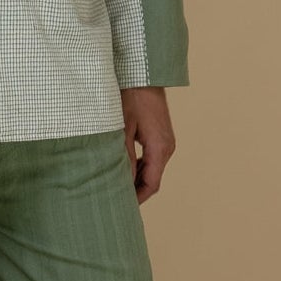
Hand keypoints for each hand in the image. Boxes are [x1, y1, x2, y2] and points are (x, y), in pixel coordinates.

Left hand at [120, 85, 175, 203]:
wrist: (144, 73)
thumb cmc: (130, 96)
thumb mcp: (121, 128)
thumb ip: (122, 157)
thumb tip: (121, 182)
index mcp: (160, 148)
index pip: (151, 185)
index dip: (137, 199)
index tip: (122, 207)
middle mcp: (167, 147)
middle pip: (152, 179)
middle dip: (135, 191)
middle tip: (113, 198)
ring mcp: (166, 140)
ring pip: (151, 169)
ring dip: (135, 178)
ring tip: (114, 184)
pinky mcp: (160, 134)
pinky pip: (151, 157)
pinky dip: (138, 166)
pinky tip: (121, 166)